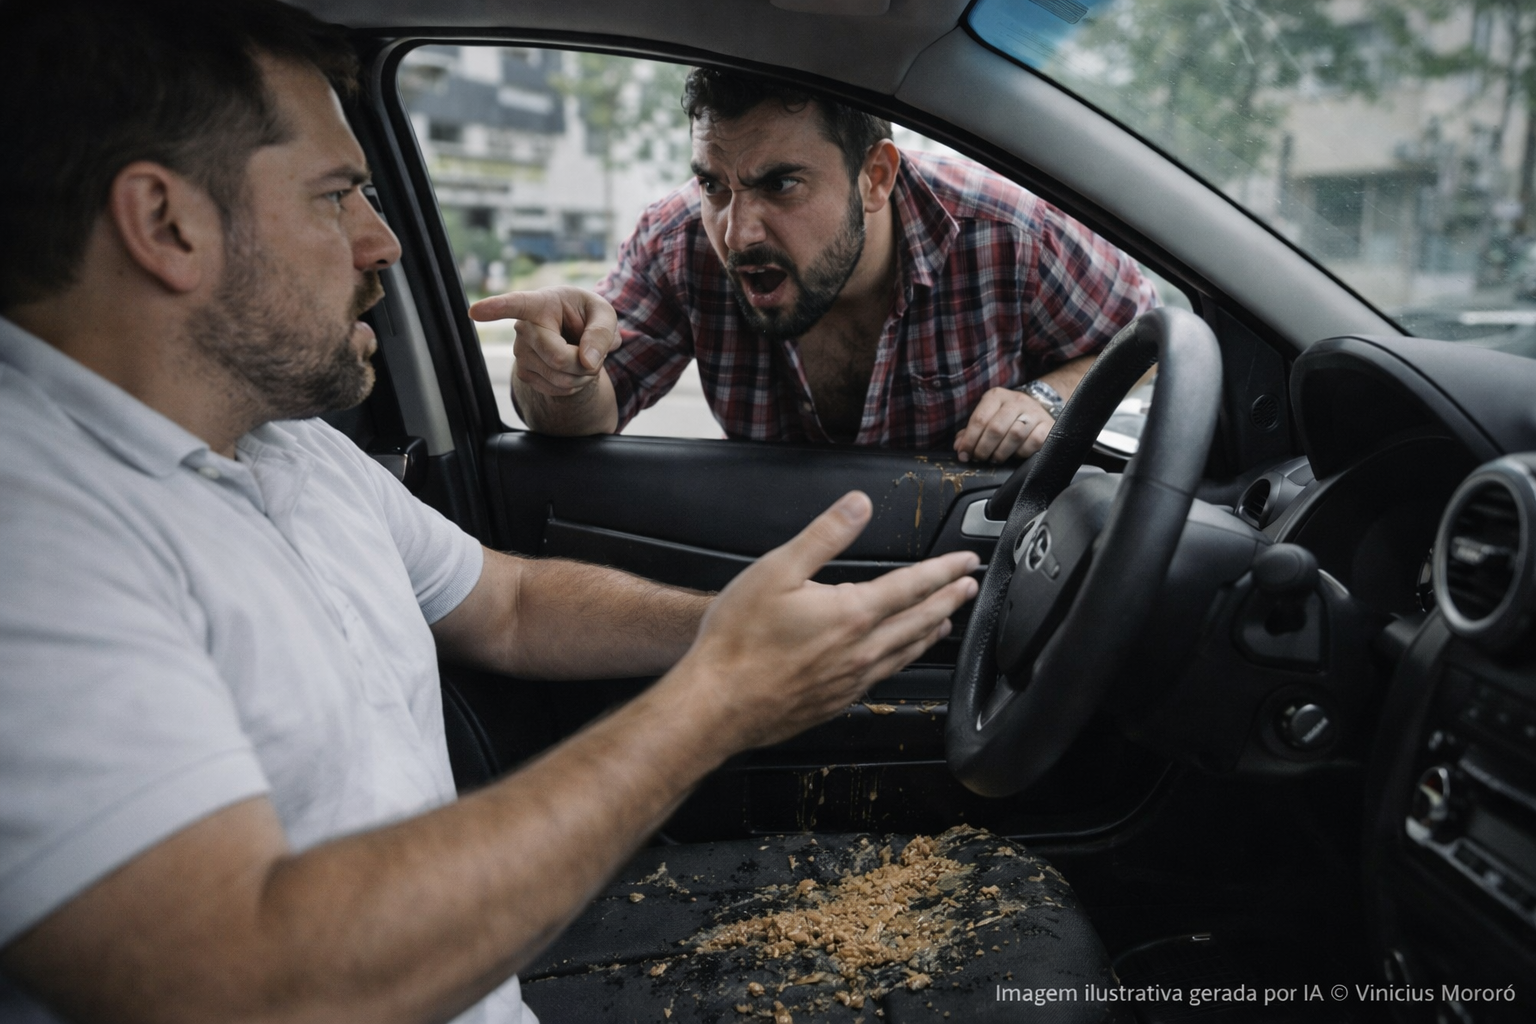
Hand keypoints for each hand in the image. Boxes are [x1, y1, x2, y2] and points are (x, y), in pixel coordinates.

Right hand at [469, 286, 618, 397]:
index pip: (516, 304)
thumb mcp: (604, 314)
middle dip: (587, 363)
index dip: (495, 308)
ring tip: (582, 357)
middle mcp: (523, 328)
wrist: (575, 335)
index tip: (474, 311)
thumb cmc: (588, 317)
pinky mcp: (523, 373)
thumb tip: (587, 362)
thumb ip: (601, 333)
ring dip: (584, 375)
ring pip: (561, 378)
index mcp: (540, 303)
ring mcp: (520, 353)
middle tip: (594, 351)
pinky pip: (557, 390)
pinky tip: (572, 369)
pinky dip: (575, 385)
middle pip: (559, 359)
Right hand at [673, 492, 979, 749]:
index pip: (912, 586)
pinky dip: (903, 660)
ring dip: (931, 631)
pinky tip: (899, 658)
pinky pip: (885, 675)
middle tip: (969, 586)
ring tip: (946, 621)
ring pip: (906, 652)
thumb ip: (824, 536)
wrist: (718, 705)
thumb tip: (858, 505)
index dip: (944, 570)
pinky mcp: (837, 701)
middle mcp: (861, 650)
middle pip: (919, 621)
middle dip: (949, 600)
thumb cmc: (738, 640)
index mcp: (851, 613)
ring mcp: (851, 680)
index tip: (966, 560)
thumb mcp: (777, 570)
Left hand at [953, 386, 1053, 462]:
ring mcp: (1034, 412)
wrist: (1037, 410)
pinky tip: (1016, 455)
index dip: (969, 440)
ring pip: (1015, 435)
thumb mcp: (988, 418)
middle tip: (979, 459)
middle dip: (983, 448)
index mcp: (996, 396)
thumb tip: (958, 447)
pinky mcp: (1048, 425)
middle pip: (996, 428)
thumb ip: (971, 432)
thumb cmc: (1006, 418)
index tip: (964, 455)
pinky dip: (1022, 452)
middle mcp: (1016, 400)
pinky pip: (1034, 441)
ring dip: (1001, 452)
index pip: (979, 419)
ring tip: (995, 459)